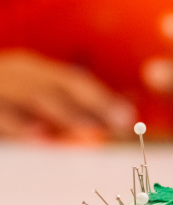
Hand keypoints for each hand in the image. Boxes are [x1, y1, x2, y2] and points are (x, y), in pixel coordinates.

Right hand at [0, 50, 135, 141]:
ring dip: (59, 113)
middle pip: (53, 87)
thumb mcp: (33, 98)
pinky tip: (38, 135)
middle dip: (86, 106)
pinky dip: (17, 124)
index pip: (71, 80)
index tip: (127, 117)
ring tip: (88, 128)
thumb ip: (68, 111)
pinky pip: (0, 113)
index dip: (101, 97)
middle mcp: (12, 72)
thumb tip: (109, 125)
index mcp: (30, 68)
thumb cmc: (5, 101)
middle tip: (113, 125)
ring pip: (27, 96)